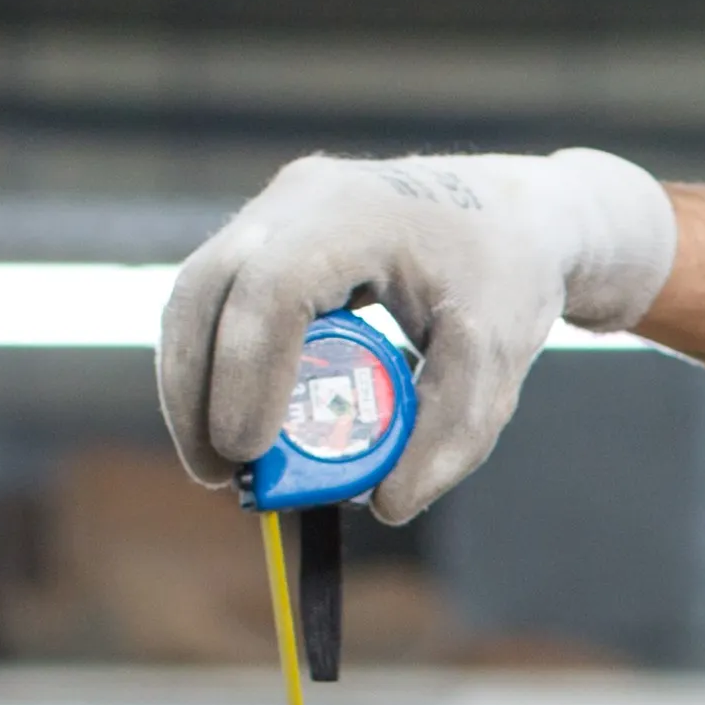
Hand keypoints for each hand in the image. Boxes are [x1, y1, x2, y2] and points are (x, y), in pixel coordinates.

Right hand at [158, 150, 676, 523]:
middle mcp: (301, 198)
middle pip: (207, 288)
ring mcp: (276, 208)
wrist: (512, 214)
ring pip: (196, 293)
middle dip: (196, 388)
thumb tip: (385, 506)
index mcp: (359, 213)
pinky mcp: (267, 232)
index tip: (249, 454)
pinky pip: (215, 298)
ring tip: (219, 464)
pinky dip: (213, 361)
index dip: (248, 375)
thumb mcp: (500, 357)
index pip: (273, 289)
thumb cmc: (506, 278)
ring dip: (193, 380)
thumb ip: (452, 431)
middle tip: (218, 475)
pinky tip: (231, 422)